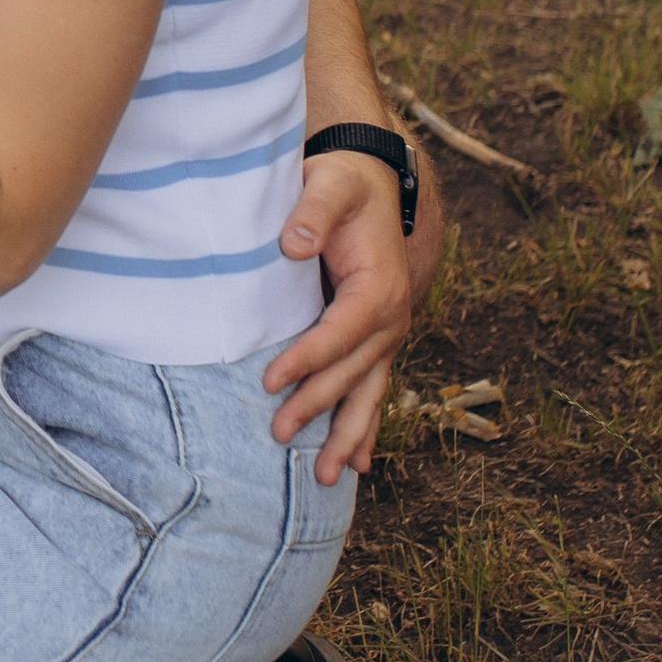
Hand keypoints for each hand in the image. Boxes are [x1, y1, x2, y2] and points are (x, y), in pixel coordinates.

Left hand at [266, 149, 410, 483]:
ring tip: (330, 477)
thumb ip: (314, 211)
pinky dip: (364, 427)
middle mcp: (392, 317)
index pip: (342, 331)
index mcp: (380, 286)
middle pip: (353, 371)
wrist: (369, 184)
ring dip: (348, 435)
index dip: (308, 358)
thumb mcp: (329, 184)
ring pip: (369, 393)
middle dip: (316, 405)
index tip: (269, 379)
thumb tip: (293, 243)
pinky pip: (372, 390)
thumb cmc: (344, 186)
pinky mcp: (375, 342)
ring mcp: (387, 335)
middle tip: (276, 433)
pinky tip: (358, 464)